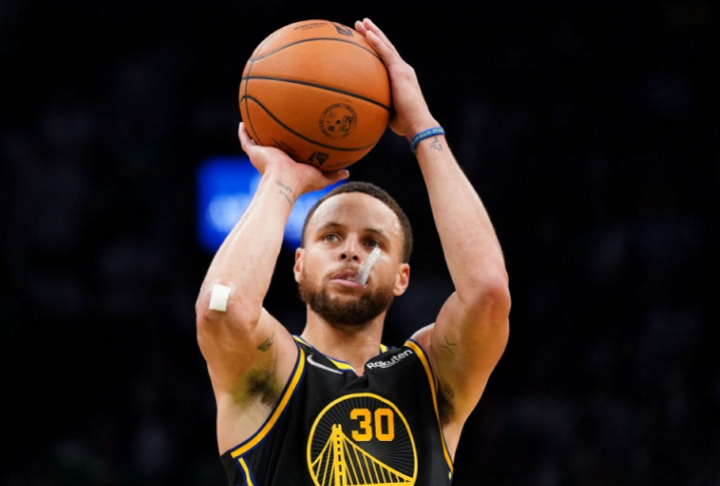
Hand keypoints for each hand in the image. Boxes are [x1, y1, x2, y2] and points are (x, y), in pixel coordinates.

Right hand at [238, 122, 348, 194]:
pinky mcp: (254, 153)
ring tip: (256, 119)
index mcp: (288, 163)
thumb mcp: (321, 177)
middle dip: (274, 136)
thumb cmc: (302, 182)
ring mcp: (262, 155)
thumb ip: (333, 174)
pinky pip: (245, 140)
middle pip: (272, 145)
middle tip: (276, 124)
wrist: (284, 182)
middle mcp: (274, 159)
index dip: (291, 145)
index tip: (294, 134)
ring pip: (257, 141)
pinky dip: (243, 131)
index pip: (289, 152)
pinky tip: (243, 121)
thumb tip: (347, 172)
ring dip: (256, 131)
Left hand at [355, 18, 438, 139]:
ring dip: (373, 32)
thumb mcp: (388, 111)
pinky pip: (386, 53)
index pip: (386, 59)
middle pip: (386, 48)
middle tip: (362, 24)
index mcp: (400, 78)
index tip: (365, 39)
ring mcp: (402, 69)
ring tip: (362, 22)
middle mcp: (403, 70)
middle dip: (374, 34)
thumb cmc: (404, 124)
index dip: (376, 47)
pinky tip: (367, 33)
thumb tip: (364, 109)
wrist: (417, 124)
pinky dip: (377, 42)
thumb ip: (378, 105)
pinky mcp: (400, 72)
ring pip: (385, 46)